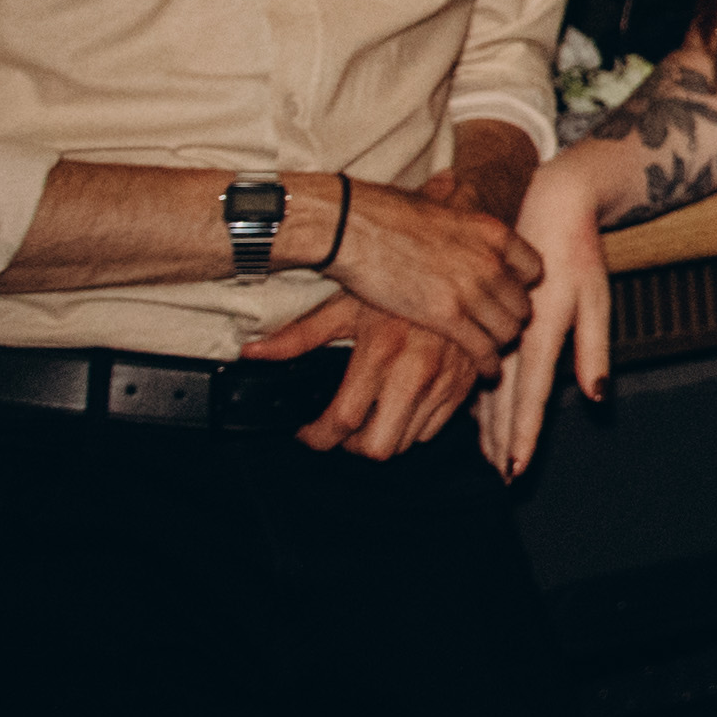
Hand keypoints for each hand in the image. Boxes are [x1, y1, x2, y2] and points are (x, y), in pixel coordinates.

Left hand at [244, 291, 491, 460]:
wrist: (459, 268)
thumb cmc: (396, 283)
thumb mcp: (345, 304)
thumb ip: (298, 336)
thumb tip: (251, 354)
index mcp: (381, 353)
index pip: (343, 421)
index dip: (318, 437)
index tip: (308, 432)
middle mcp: (416, 373)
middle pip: (379, 448)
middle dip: (353, 446)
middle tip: (341, 427)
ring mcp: (445, 382)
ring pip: (408, 443)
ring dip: (383, 435)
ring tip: (370, 412)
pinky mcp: (465, 385)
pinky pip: (434, 428)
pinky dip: (413, 425)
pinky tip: (400, 401)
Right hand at [321, 172, 538, 358]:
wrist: (351, 227)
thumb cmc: (385, 213)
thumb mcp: (438, 204)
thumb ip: (458, 210)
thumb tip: (456, 183)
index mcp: (494, 233)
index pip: (534, 270)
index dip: (521, 287)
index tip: (507, 296)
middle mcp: (491, 262)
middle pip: (524, 305)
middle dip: (512, 319)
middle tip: (498, 329)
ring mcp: (472, 290)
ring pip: (509, 330)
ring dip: (500, 343)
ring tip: (490, 350)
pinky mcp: (447, 316)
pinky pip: (484, 349)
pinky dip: (487, 363)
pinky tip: (484, 369)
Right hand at [486, 154, 617, 476]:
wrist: (548, 201)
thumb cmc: (580, 253)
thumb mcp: (595, 299)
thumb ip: (593, 349)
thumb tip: (595, 397)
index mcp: (541, 329)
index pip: (531, 393)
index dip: (523, 432)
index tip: (516, 467)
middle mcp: (511, 332)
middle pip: (502, 397)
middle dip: (500, 438)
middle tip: (501, 475)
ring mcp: (489, 320)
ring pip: (483, 382)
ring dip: (485, 421)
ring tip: (487, 455)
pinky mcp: (476, 309)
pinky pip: (472, 358)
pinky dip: (472, 388)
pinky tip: (472, 412)